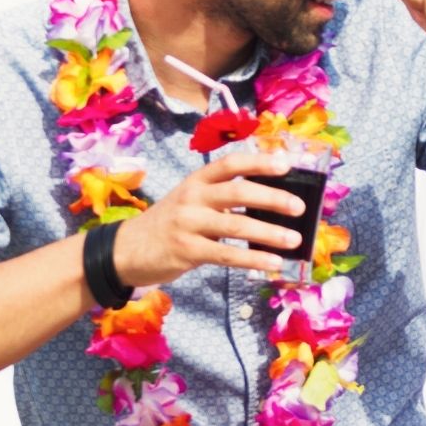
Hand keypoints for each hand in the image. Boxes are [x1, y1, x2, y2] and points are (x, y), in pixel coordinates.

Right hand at [110, 150, 306, 288]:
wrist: (125, 250)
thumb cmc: (170, 224)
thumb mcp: (191, 201)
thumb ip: (222, 198)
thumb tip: (272, 204)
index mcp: (197, 181)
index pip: (231, 164)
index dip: (260, 162)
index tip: (287, 164)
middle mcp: (192, 197)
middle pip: (238, 191)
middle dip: (272, 197)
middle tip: (299, 206)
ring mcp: (188, 224)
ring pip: (236, 224)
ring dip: (270, 233)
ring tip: (295, 239)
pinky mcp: (187, 251)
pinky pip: (227, 254)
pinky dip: (253, 259)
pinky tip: (274, 263)